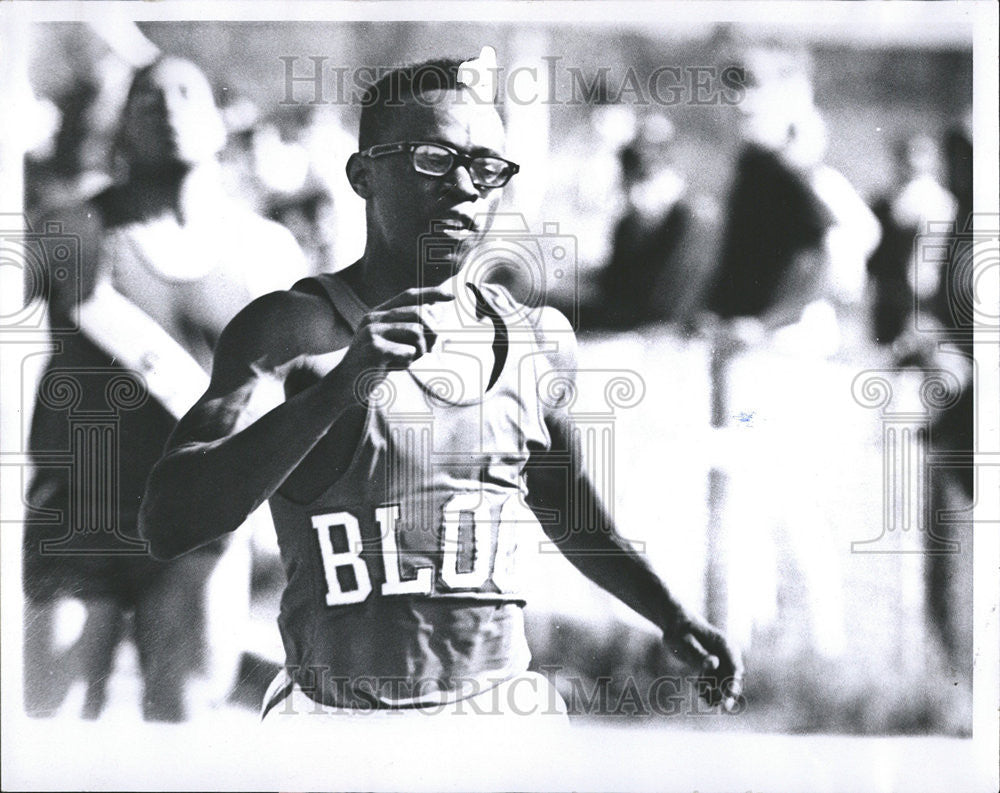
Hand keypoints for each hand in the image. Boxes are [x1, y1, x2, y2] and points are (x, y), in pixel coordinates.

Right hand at [338, 286, 454, 381]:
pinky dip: (407, 363)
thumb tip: (437, 315)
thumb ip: (409, 329)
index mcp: (378, 313)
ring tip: (407, 360)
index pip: (409, 295)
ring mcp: (372, 332)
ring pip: (417, 332)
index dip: (432, 293)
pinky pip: (409, 352)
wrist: (345, 386)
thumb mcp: (391, 343)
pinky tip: (393, 368)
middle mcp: (374, 317)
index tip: (451, 296)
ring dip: (419, 351)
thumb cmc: (374, 365)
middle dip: (432, 332)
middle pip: (419, 313)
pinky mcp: (374, 349)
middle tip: (427, 350)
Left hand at [666, 613, 744, 712]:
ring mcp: (719, 662)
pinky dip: (707, 690)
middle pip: (731, 679)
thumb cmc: (680, 631)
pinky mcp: (710, 668)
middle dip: (728, 693)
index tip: (730, 694)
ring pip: (721, 684)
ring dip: (716, 693)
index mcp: (725, 646)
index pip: (735, 668)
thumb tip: (714, 664)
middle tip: (724, 708)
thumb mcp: (687, 642)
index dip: (734, 683)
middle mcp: (725, 655)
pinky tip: (700, 692)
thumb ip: (700, 654)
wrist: (674, 625)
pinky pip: (712, 683)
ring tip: (707, 700)